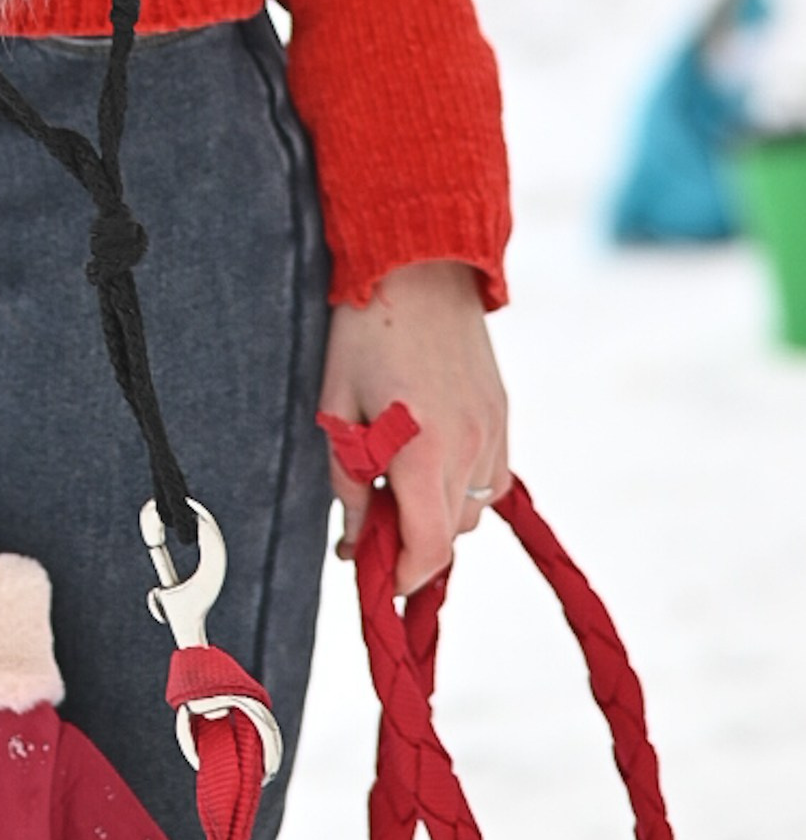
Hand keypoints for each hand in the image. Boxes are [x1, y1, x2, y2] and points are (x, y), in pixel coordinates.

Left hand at [319, 259, 508, 595]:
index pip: (426, 547)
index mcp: (423, 449)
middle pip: (451, 536)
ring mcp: (493, 430)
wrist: (419, 263)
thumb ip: (347, 477)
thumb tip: (353, 535)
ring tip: (398, 485)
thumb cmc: (365, 328)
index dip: (401, 575)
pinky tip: (430, 461)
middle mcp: (469, 446)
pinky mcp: (502, 413)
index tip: (376, 576)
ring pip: (473, 511)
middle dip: (412, 545)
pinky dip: (463, 486)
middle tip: (372, 526)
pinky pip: (491, 478)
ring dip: (439, 515)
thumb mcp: (337, 404)